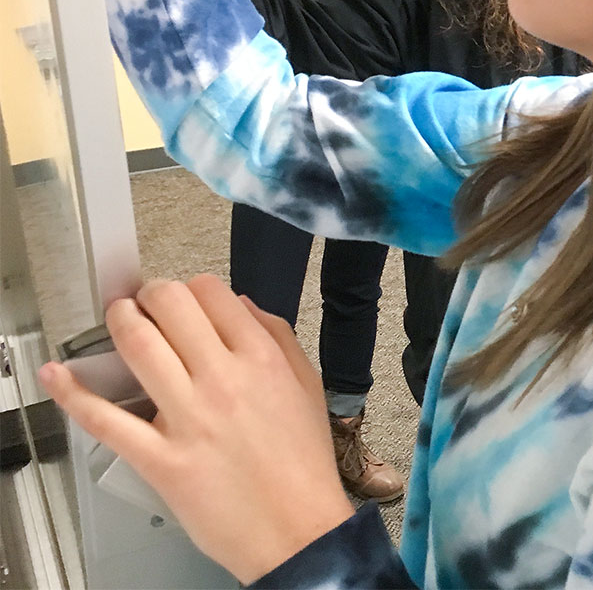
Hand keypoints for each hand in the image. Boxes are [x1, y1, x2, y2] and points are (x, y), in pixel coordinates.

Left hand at [39, 275, 353, 584]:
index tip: (186, 299)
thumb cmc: (302, 462)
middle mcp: (224, 379)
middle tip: (146, 301)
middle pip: (172, 307)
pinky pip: (107, 420)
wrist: (296, 529)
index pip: (212, 294)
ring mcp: (189, 418)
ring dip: (120, 321)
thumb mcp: (307, 384)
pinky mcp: (160, 459)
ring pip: (139, 348)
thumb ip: (278, 335)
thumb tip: (240, 304)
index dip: (193, 288)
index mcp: (261, 358)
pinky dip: (75, 394)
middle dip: (152, 294)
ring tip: (117, 316)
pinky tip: (59, 374)